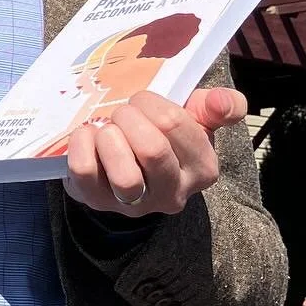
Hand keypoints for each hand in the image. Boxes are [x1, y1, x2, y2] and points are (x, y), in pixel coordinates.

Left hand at [64, 86, 246, 217]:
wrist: (125, 164)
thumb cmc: (164, 136)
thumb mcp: (197, 117)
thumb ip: (220, 105)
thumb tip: (223, 101)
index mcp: (203, 169)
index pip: (175, 125)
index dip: (151, 103)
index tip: (142, 103)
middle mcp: (173, 194)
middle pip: (152, 150)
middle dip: (130, 118)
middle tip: (123, 112)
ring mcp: (135, 204)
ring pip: (124, 175)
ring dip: (109, 137)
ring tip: (108, 129)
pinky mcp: (98, 202)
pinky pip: (85, 171)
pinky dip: (82, 144)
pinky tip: (88, 135)